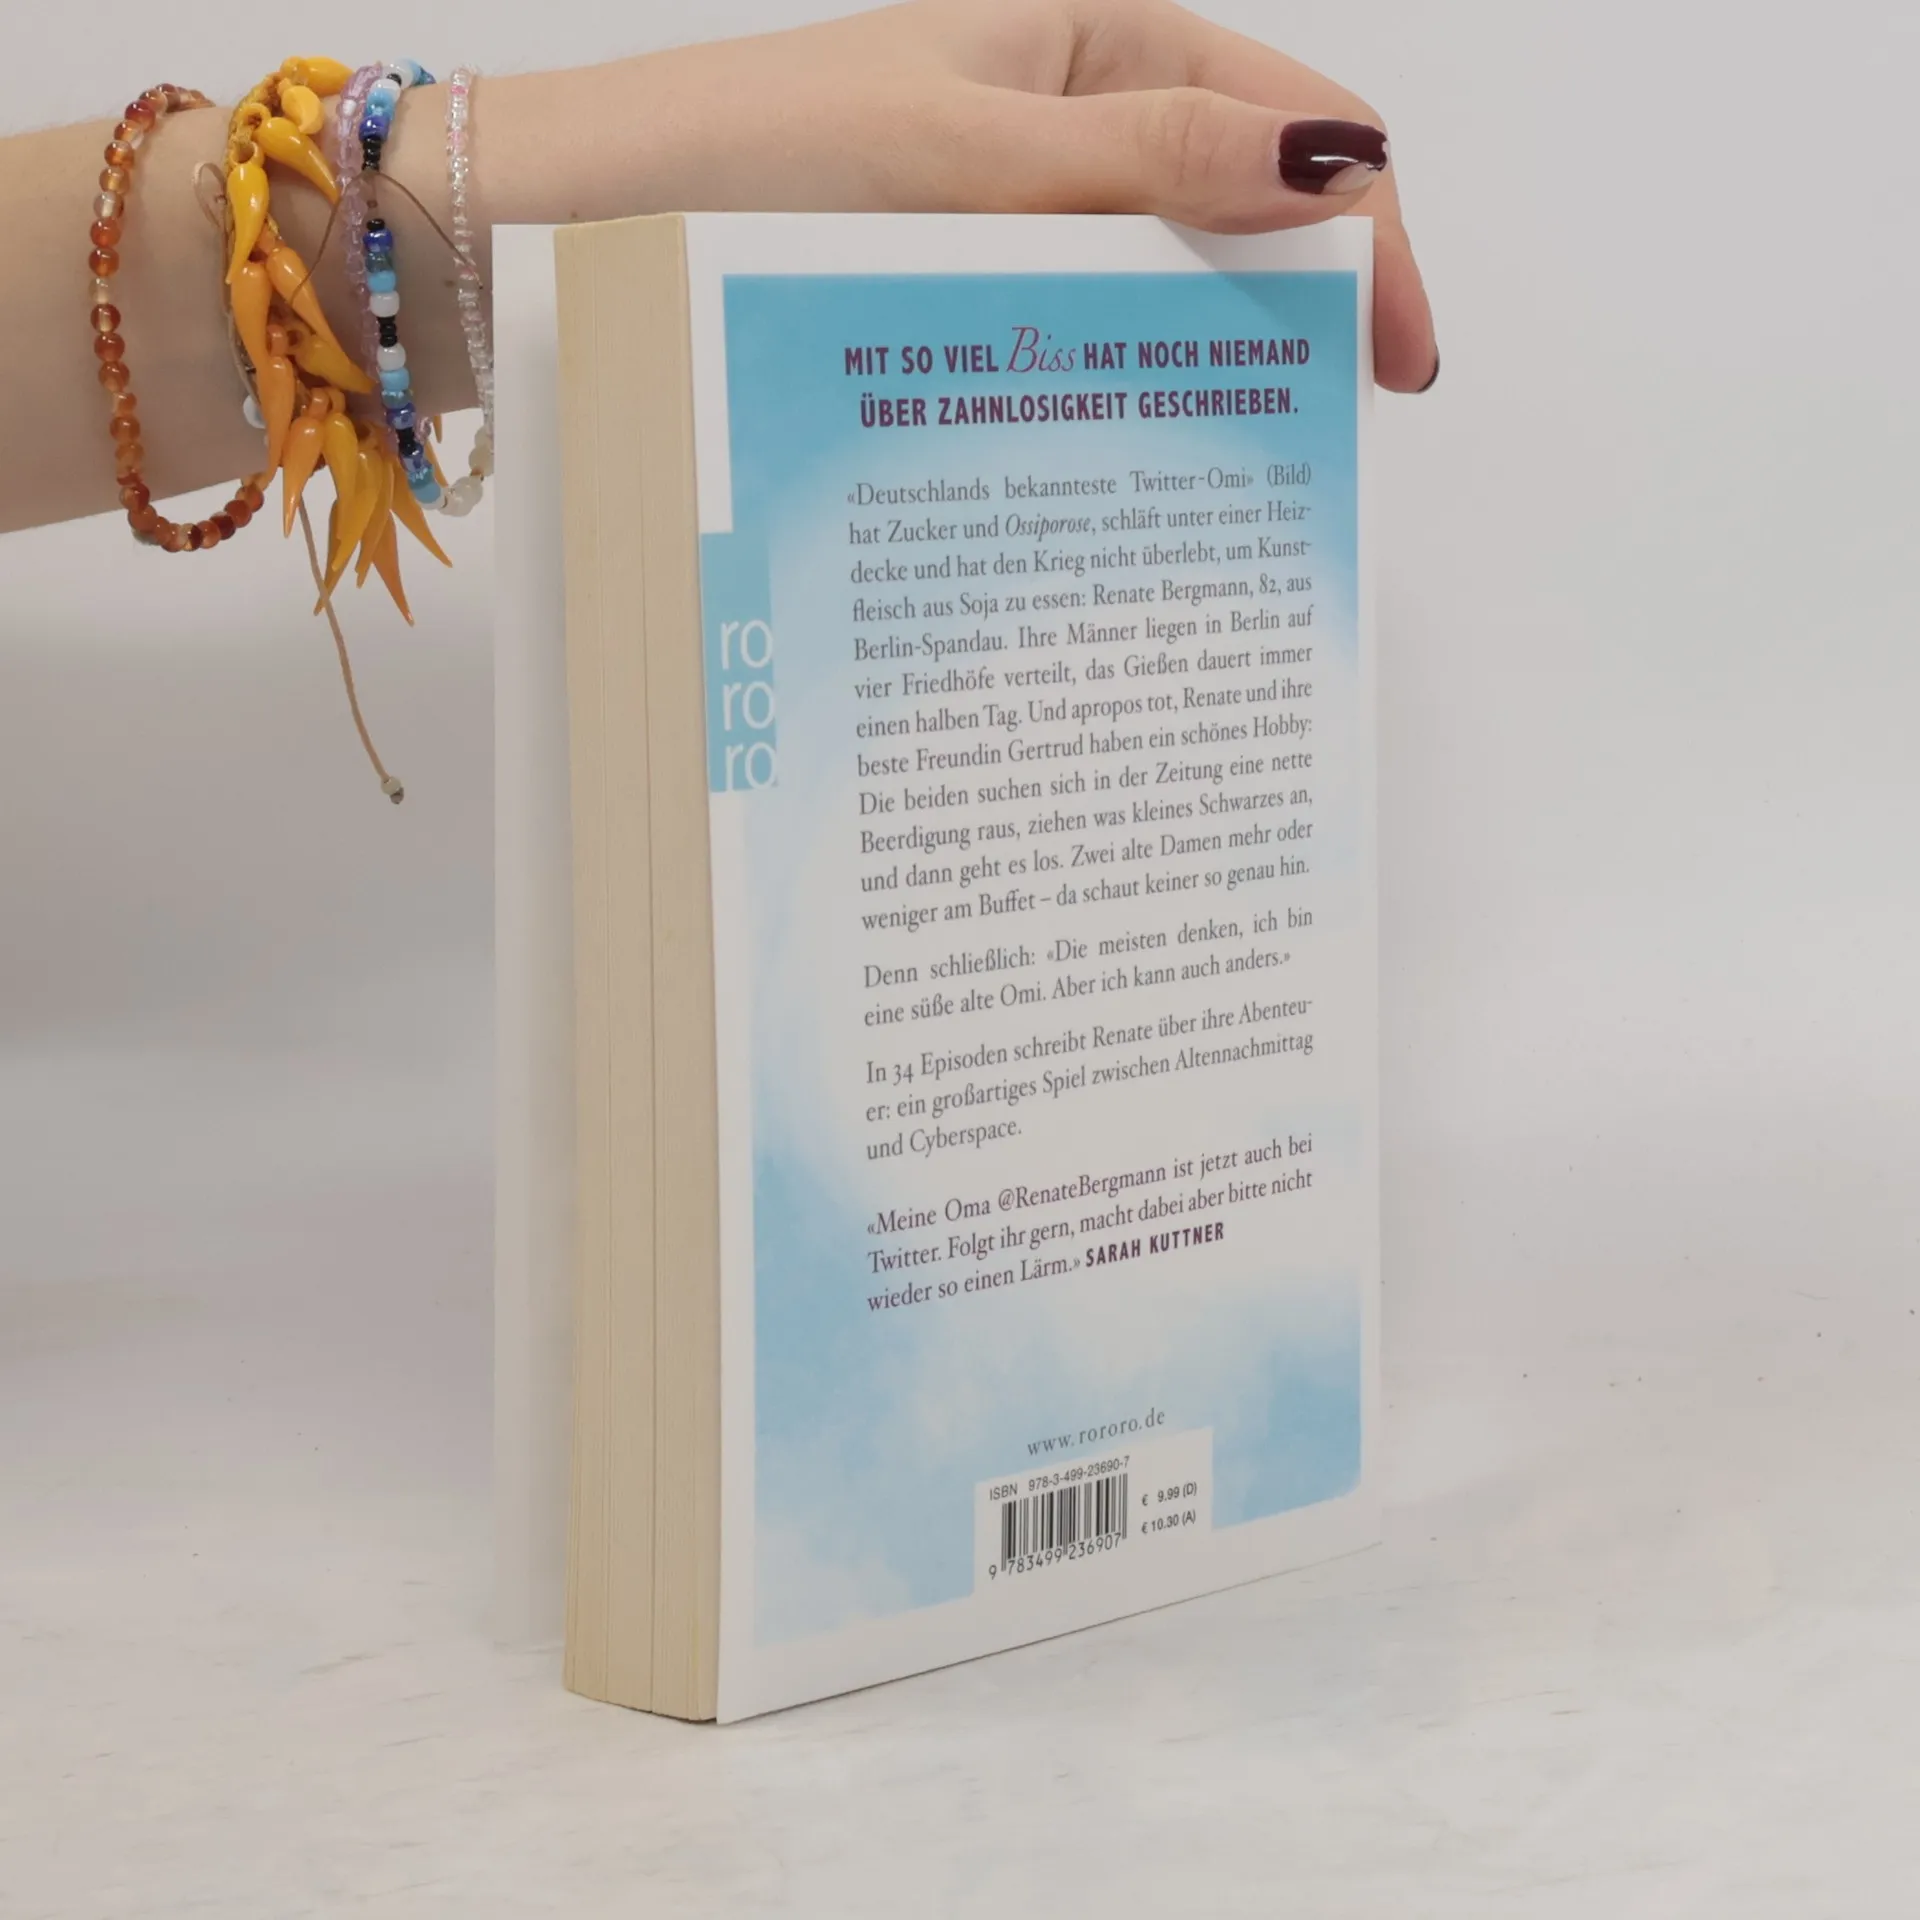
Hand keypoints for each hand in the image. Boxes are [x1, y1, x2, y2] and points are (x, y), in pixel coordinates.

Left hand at [578, 0, 1435, 391]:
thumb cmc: (770, 160)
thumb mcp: (976, 158)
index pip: (1289, 122)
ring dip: (1218, 337)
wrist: (610, 218)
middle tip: (1329, 419)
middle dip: (1305, 294)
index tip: (1396, 357)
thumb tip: (1330, 167)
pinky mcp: (981, 259)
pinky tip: (1139, 418)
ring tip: (1245, 435)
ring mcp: (1031, 189)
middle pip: (1245, 196)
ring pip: (1171, 261)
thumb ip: (1152, 165)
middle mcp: (1076, 105)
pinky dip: (1131, 359)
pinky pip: (1091, 304)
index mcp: (1098, 35)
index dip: (1367, 234)